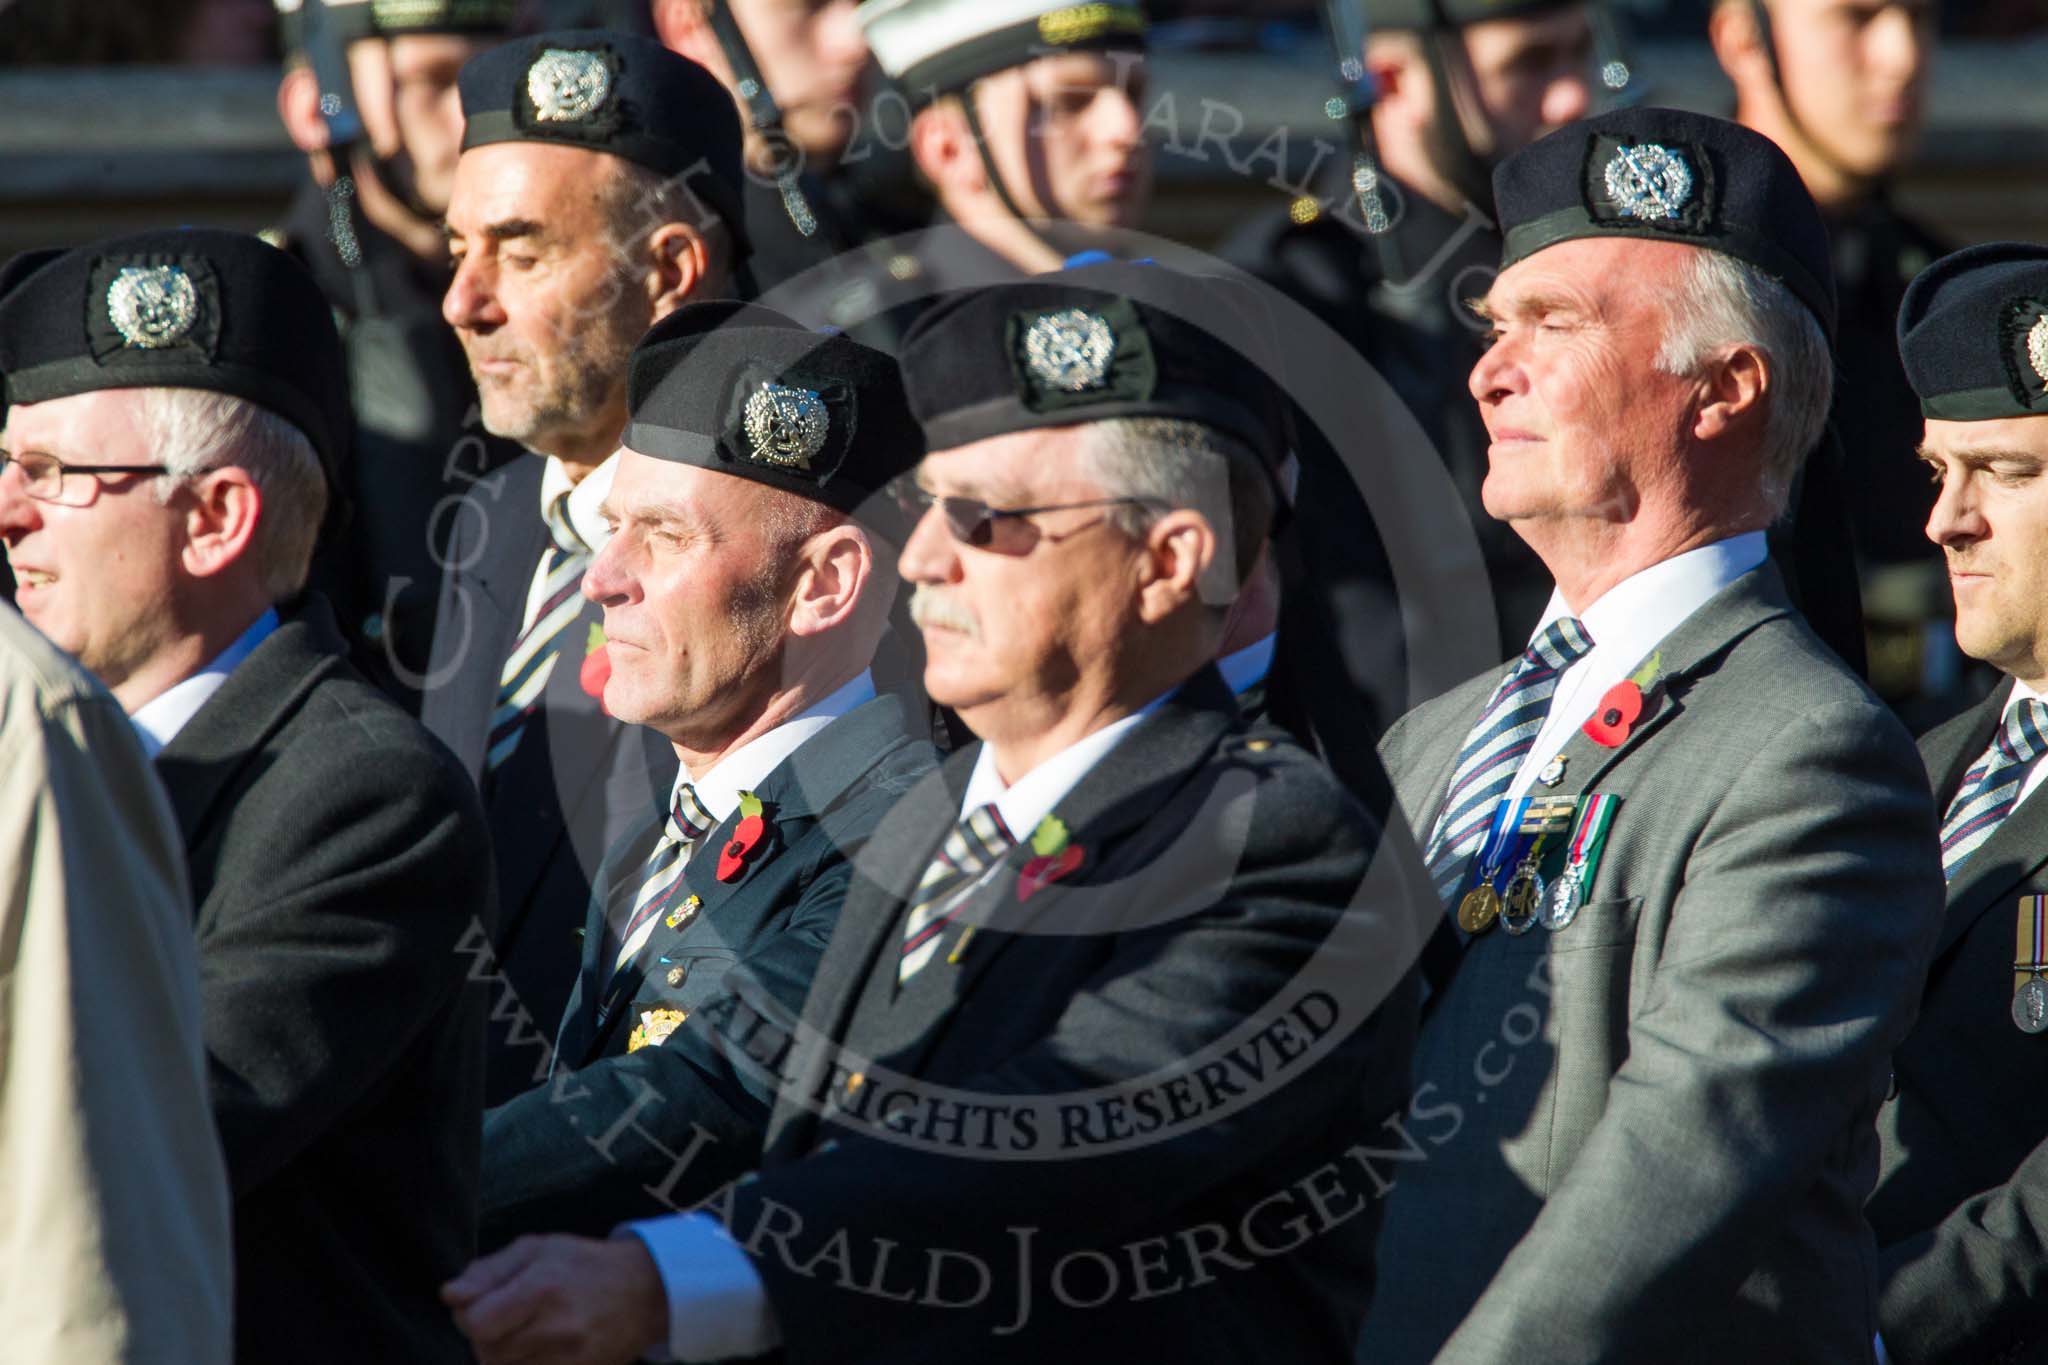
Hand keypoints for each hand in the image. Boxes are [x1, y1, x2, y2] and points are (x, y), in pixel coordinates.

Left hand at [443, 1233, 667, 1364]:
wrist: (646, 1292)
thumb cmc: (584, 1264)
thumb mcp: (537, 1249)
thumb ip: (489, 1271)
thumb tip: (450, 1295)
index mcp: (542, 1287)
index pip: (477, 1323)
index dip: (469, 1316)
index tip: (482, 1304)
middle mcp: (556, 1327)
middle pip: (486, 1353)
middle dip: (485, 1337)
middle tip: (506, 1317)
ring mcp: (569, 1357)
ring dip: (503, 1355)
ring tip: (523, 1332)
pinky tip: (536, 1349)